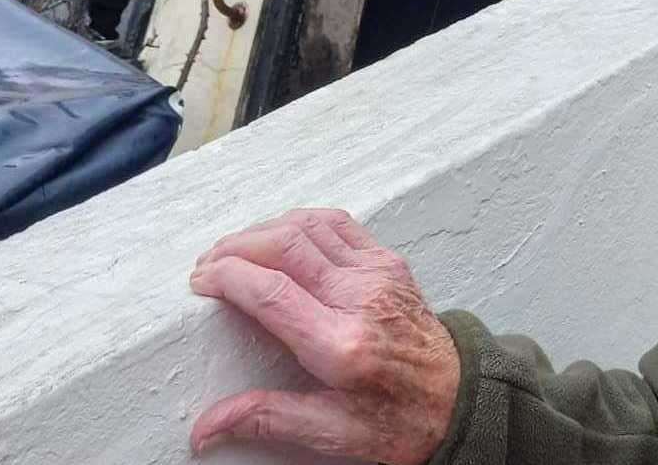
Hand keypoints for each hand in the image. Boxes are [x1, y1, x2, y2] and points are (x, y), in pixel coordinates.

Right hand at [189, 208, 460, 462]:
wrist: (457, 398)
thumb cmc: (398, 420)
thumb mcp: (332, 435)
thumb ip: (267, 419)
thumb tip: (206, 428)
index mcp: (342, 346)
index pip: (273, 292)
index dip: (229, 277)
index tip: (200, 280)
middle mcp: (361, 298)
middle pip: (288, 246)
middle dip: (237, 246)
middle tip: (207, 263)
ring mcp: (378, 273)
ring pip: (311, 226)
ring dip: (266, 229)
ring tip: (233, 249)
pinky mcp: (388, 261)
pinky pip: (339, 225)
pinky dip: (301, 221)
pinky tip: (280, 235)